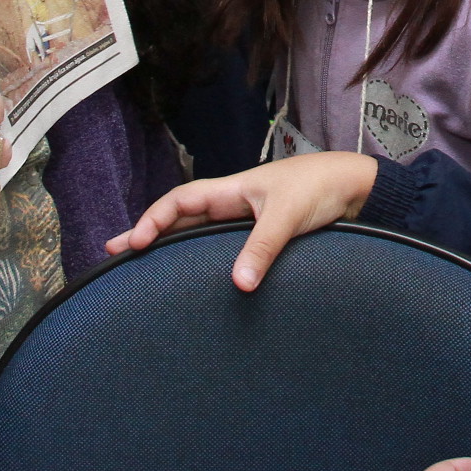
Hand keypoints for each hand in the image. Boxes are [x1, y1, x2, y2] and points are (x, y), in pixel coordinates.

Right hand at [107, 152, 379, 289]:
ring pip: (198, 230)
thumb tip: (239, 285)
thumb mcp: (289, 217)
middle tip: (115, 254)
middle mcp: (233, 202)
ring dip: (170, 243)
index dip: (153, 220)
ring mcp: (245, 218)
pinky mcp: (261, 233)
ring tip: (140, 262)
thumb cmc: (321, 188)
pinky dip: (199, 254)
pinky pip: (221, 243)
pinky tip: (191, 270)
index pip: (180, 201)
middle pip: (180, 217)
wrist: (355, 185)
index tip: (132, 244)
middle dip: (148, 232)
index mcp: (232, 190)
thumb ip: (263, 248)